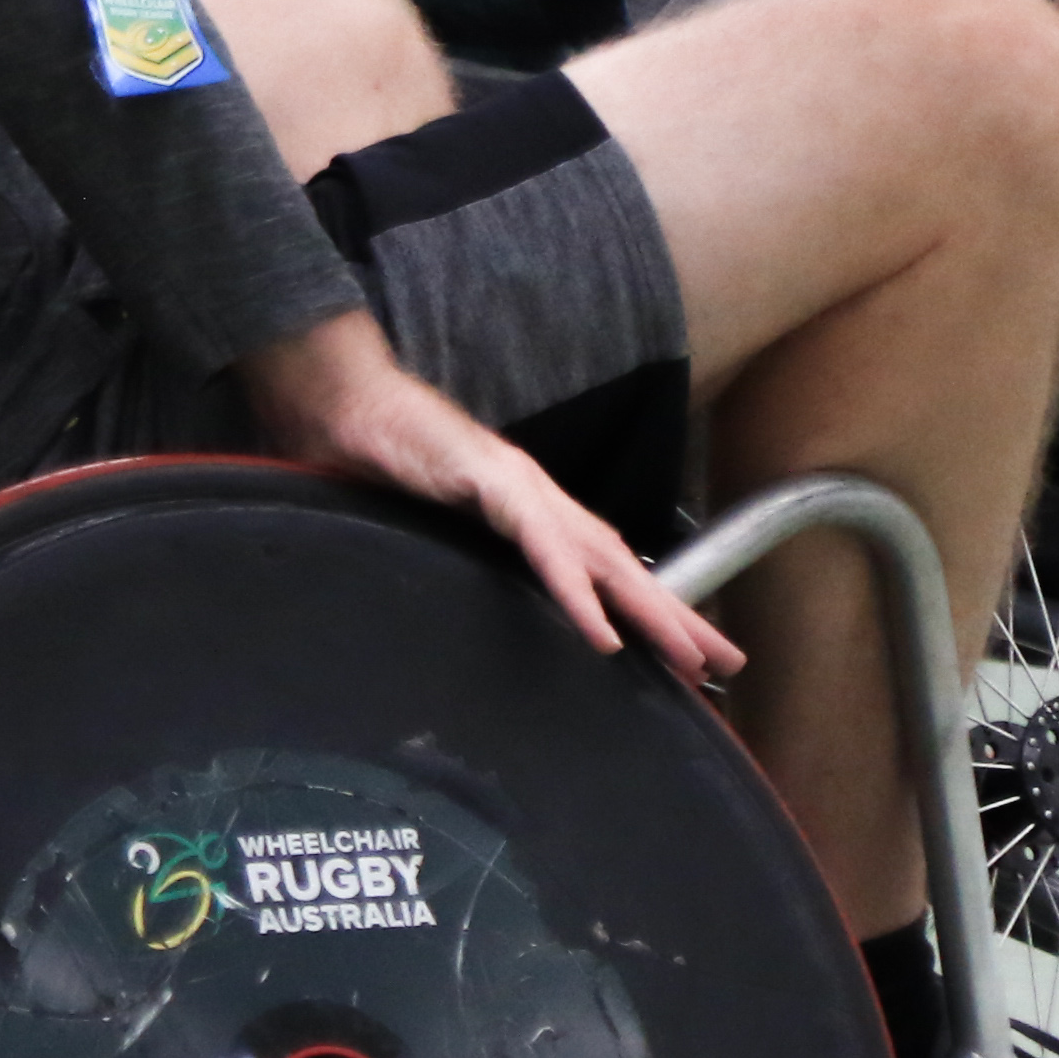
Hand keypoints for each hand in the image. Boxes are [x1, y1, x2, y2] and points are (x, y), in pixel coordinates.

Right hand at [233, 310, 737, 681]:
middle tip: (725, 661)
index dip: (645, 604)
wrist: (333, 395)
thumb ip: (452, 547)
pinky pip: (541, 549)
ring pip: (599, 559)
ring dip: (647, 610)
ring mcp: (516, 488)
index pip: (600, 562)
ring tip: (687, 656)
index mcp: (524, 507)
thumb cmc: (370, 452)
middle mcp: (536, 496)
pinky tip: (601, 633)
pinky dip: (576, 592)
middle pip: (620, 564)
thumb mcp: (422, 516)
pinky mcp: (489, 484)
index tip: (684, 649)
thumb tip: (457, 591)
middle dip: (673, 615)